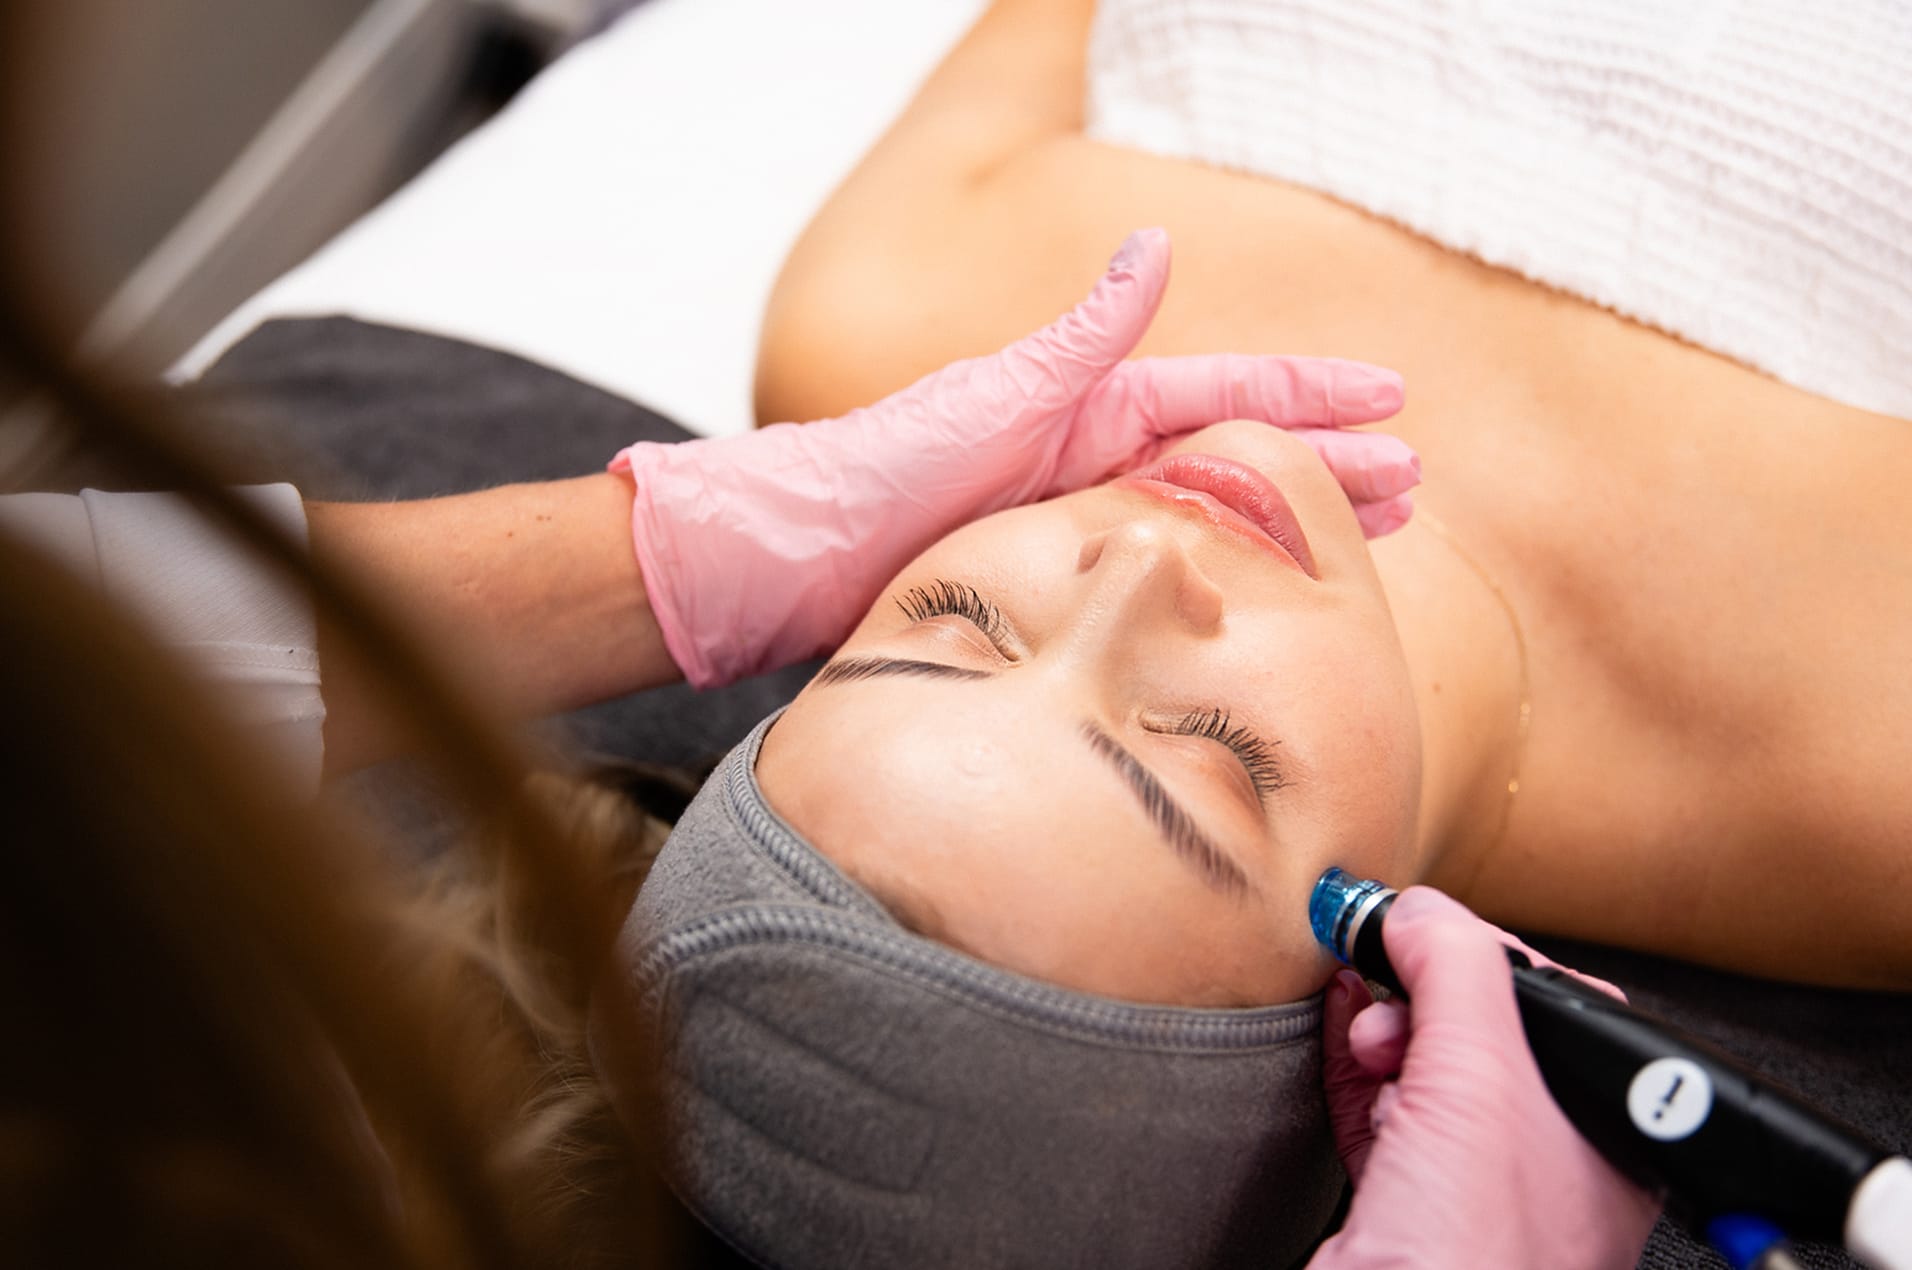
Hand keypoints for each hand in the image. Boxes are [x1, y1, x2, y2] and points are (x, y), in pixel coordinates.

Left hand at [612, 227, 1418, 687]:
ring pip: (1204, 523)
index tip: (1391, 400)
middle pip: (1232, 461)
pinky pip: (1154, 577)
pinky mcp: (1048, 581)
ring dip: (1282, 527)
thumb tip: (1154, 247)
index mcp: (1084, 408)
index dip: (1309, 399)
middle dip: (1323, 470)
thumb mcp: (989, 399)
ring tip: (1363, 542)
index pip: (1222, 396)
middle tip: (1407, 490)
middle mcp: (1086, 461)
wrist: (790, 558)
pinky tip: (1250, 606)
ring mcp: (1070, 522)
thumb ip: (1077, 340)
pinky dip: (1213, 583)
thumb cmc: (875, 473)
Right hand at [1309, 888, 1660, 1269]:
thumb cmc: (1470, 1259)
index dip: (1478, 956)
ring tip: (1355, 1012)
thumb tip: (1419, 911)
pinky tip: (1336, 1043)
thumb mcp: (1482, 1079)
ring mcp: (1473, 1192)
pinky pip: (1381, 1118)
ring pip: (1426, 1073)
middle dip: (1419, 991)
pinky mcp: (1404, 1215)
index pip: (1553, 1003)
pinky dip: (1354, 1073)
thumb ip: (1457, 971)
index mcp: (1604, 1136)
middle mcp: (1548, 1164)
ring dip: (1380, 1027)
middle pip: (1480, 1032)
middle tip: (1374, 967)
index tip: (1412, 929)